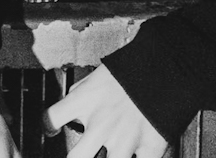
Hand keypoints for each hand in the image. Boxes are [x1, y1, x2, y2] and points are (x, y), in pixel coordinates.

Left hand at [45, 64, 169, 157]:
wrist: (168, 67)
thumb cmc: (133, 68)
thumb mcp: (97, 76)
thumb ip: (81, 94)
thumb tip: (73, 106)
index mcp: (84, 101)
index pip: (51, 119)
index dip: (47, 126)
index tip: (50, 131)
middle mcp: (100, 124)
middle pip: (75, 157)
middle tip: (79, 155)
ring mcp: (125, 139)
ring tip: (108, 155)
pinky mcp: (149, 148)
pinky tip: (133, 157)